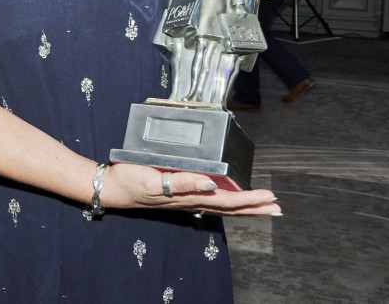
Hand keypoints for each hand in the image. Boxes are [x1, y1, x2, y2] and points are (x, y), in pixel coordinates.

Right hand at [100, 163, 280, 215]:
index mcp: (188, 197)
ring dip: (244, 205)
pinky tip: (228, 196)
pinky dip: (226, 199)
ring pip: (222, 205)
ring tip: (262, 205)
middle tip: (277, 207)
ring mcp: (185, 198)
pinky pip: (209, 199)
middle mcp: (190, 200)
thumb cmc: (130, 181)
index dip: (249, 199)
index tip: (269, 196)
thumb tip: (210, 183)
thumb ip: (181, 183)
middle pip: (230, 207)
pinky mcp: (178, 193)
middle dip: (254, 207)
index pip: (227, 201)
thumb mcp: (153, 181)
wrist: (112, 187)